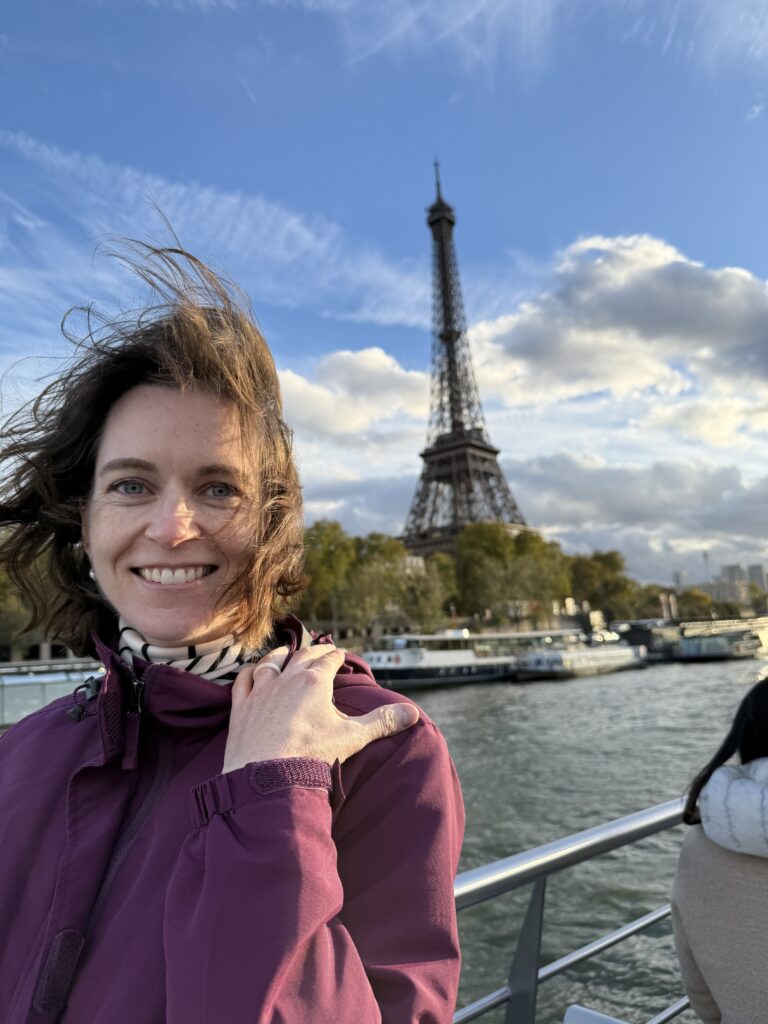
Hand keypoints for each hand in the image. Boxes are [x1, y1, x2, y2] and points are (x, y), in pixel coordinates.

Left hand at [222, 644, 419, 772]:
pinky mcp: (242, 707)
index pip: (329, 660)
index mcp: (315, 682)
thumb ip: (382, 722)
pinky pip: (244, 680)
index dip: (337, 657)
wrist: (266, 778)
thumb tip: (413, 713)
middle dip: (314, 651)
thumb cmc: (311, 756)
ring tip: (287, 652)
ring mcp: (261, 691)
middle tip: (321, 650)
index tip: (341, 655)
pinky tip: (252, 673)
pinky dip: (250, 672)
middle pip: (302, 656)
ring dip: (281, 655)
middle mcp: (287, 679)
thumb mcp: (352, 738)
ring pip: (271, 662)